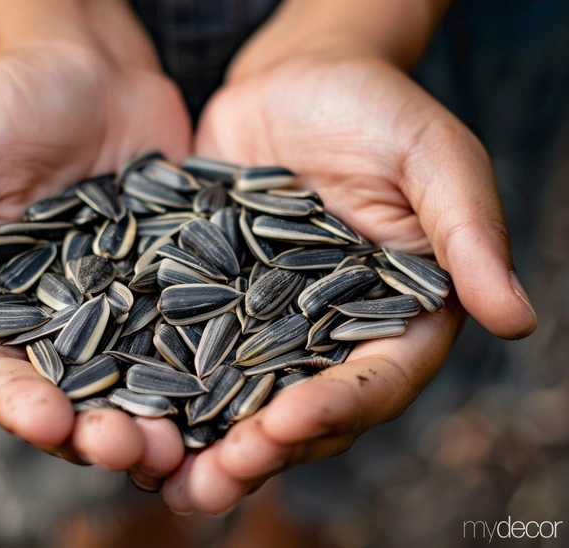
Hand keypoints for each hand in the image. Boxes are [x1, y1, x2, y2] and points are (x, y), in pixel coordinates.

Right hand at [0, 29, 190, 480]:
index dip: (19, 404)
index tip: (48, 423)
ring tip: (182, 443)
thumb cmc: (5, 103)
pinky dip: (207, 364)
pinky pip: (190, 329)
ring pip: (136, 378)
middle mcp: (56, 317)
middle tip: (134, 452)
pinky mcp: (172, 282)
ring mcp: (120, 304)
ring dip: (157, 417)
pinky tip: (230, 391)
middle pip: (74, 394)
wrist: (90, 68)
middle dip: (98, 431)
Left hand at [161, 54, 536, 512]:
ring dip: (202, 446)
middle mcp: (328, 334)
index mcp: (394, 315)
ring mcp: (266, 324)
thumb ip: (467, 231)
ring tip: (160, 477)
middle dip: (258, 452)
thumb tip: (518, 319)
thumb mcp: (429, 156)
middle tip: (210, 484)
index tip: (285, 423)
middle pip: (299, 413)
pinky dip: (162, 391)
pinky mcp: (213, 302)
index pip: (372, 381)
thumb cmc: (374, 108)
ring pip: (238, 402)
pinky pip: (187, 353)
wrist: (296, 80)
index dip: (333, 411)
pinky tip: (124, 417)